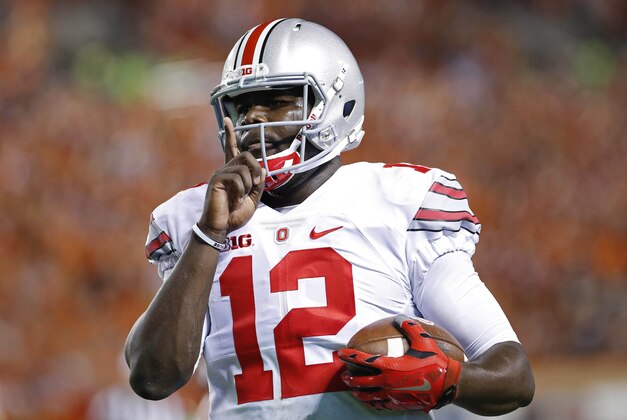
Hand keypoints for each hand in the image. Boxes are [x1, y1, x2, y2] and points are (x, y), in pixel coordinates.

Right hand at [197, 117, 265, 237]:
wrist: (222, 227)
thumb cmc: (234, 215)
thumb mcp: (253, 200)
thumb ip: (258, 184)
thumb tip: (262, 168)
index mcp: (233, 173)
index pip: (231, 149)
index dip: (229, 134)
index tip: (226, 119)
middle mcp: (225, 169)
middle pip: (245, 155)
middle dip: (256, 169)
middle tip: (255, 184)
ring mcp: (220, 174)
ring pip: (243, 167)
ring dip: (249, 184)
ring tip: (241, 197)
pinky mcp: (217, 180)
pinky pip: (237, 177)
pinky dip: (242, 189)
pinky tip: (235, 198)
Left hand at [338, 315, 460, 411]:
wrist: (448, 384)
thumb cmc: (435, 362)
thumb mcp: (423, 340)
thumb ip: (410, 327)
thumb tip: (399, 317)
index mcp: (391, 367)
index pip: (365, 360)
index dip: (351, 356)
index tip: (341, 353)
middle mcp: (388, 382)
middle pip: (362, 382)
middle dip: (350, 379)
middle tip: (343, 376)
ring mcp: (393, 396)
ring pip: (370, 396)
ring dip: (359, 393)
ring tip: (353, 391)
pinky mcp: (400, 404)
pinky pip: (382, 404)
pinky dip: (374, 402)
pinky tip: (372, 401)